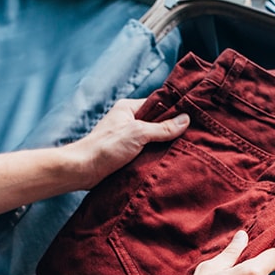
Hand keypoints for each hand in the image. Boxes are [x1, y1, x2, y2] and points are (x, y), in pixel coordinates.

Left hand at [65, 98, 189, 188]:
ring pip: (152, 139)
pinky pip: (146, 152)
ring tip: (183, 151)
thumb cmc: (105, 147)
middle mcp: (127, 120)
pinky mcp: (125, 154)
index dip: (174, 112)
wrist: (82, 170)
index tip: (192, 118)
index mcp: (128, 108)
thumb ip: (162, 128)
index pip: (158, 104)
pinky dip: (155, 157)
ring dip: (163, 146)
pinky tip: (166, 162)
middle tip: (191, 137)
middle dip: (171, 131)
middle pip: (156, 123)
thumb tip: (185, 120)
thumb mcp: (138, 134)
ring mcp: (126, 138)